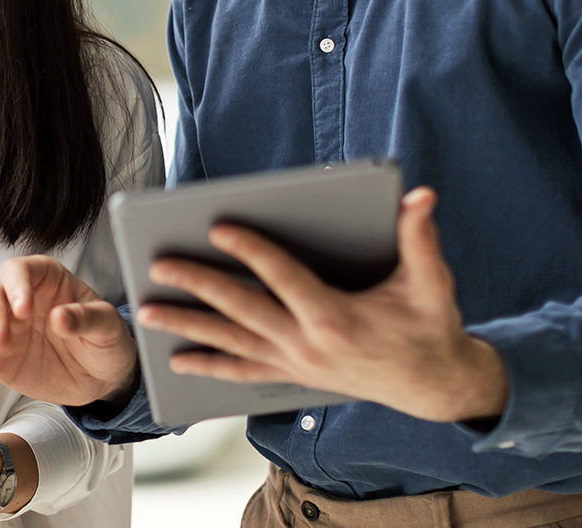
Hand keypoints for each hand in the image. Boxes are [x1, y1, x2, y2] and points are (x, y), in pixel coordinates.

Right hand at [0, 255, 139, 407]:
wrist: (103, 378)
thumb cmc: (106, 341)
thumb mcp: (108, 327)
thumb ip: (86, 318)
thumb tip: (59, 317)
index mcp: (46, 282)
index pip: (19, 270)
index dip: (16, 285)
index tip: (22, 308)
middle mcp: (19, 301)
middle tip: (1, 338)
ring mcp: (6, 330)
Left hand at [137, 186, 508, 422]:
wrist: (435, 388)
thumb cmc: (429, 327)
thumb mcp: (432, 284)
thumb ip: (421, 238)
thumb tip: (420, 194)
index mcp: (336, 318)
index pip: (282, 278)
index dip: (251, 250)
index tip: (217, 226)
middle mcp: (307, 345)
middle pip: (242, 310)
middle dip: (198, 285)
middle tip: (159, 263)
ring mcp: (295, 364)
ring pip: (231, 343)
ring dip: (186, 327)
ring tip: (146, 311)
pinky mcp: (292, 376)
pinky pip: (242, 373)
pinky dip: (209, 366)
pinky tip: (176, 360)